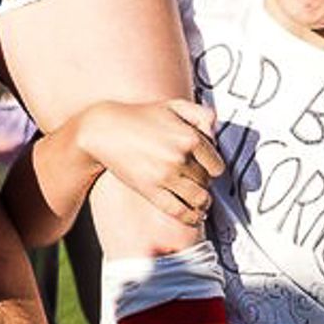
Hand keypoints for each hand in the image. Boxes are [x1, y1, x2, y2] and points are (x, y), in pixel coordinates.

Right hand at [78, 99, 222, 226]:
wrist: (106, 129)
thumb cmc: (140, 117)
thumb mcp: (175, 105)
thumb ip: (203, 114)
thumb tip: (216, 134)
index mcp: (189, 137)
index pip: (217, 165)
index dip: (212, 167)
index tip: (206, 168)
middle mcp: (180, 157)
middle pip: (207, 183)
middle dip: (204, 182)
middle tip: (196, 179)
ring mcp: (165, 176)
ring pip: (199, 199)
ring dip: (202, 202)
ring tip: (199, 199)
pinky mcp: (150, 190)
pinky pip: (179, 211)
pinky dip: (191, 217)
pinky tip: (193, 215)